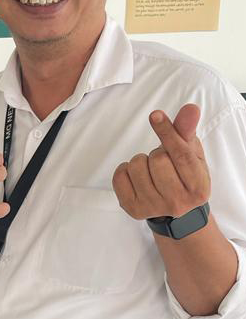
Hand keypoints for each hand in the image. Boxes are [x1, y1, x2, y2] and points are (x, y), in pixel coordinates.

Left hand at [112, 104, 209, 220]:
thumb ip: (187, 131)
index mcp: (198, 187)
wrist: (174, 206)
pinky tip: (136, 177)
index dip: (167, 133)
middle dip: (157, 153)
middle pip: (157, 160)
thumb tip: (190, 109)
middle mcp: (177, 202)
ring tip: (151, 170)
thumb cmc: (184, 174)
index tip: (155, 115)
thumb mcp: (192, 153)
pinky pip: (119, 177)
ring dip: (141, 161)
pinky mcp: (133, 209)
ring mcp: (154, 207)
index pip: (181, 155)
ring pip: (136, 166)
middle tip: (163, 161)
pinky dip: (125, 170)